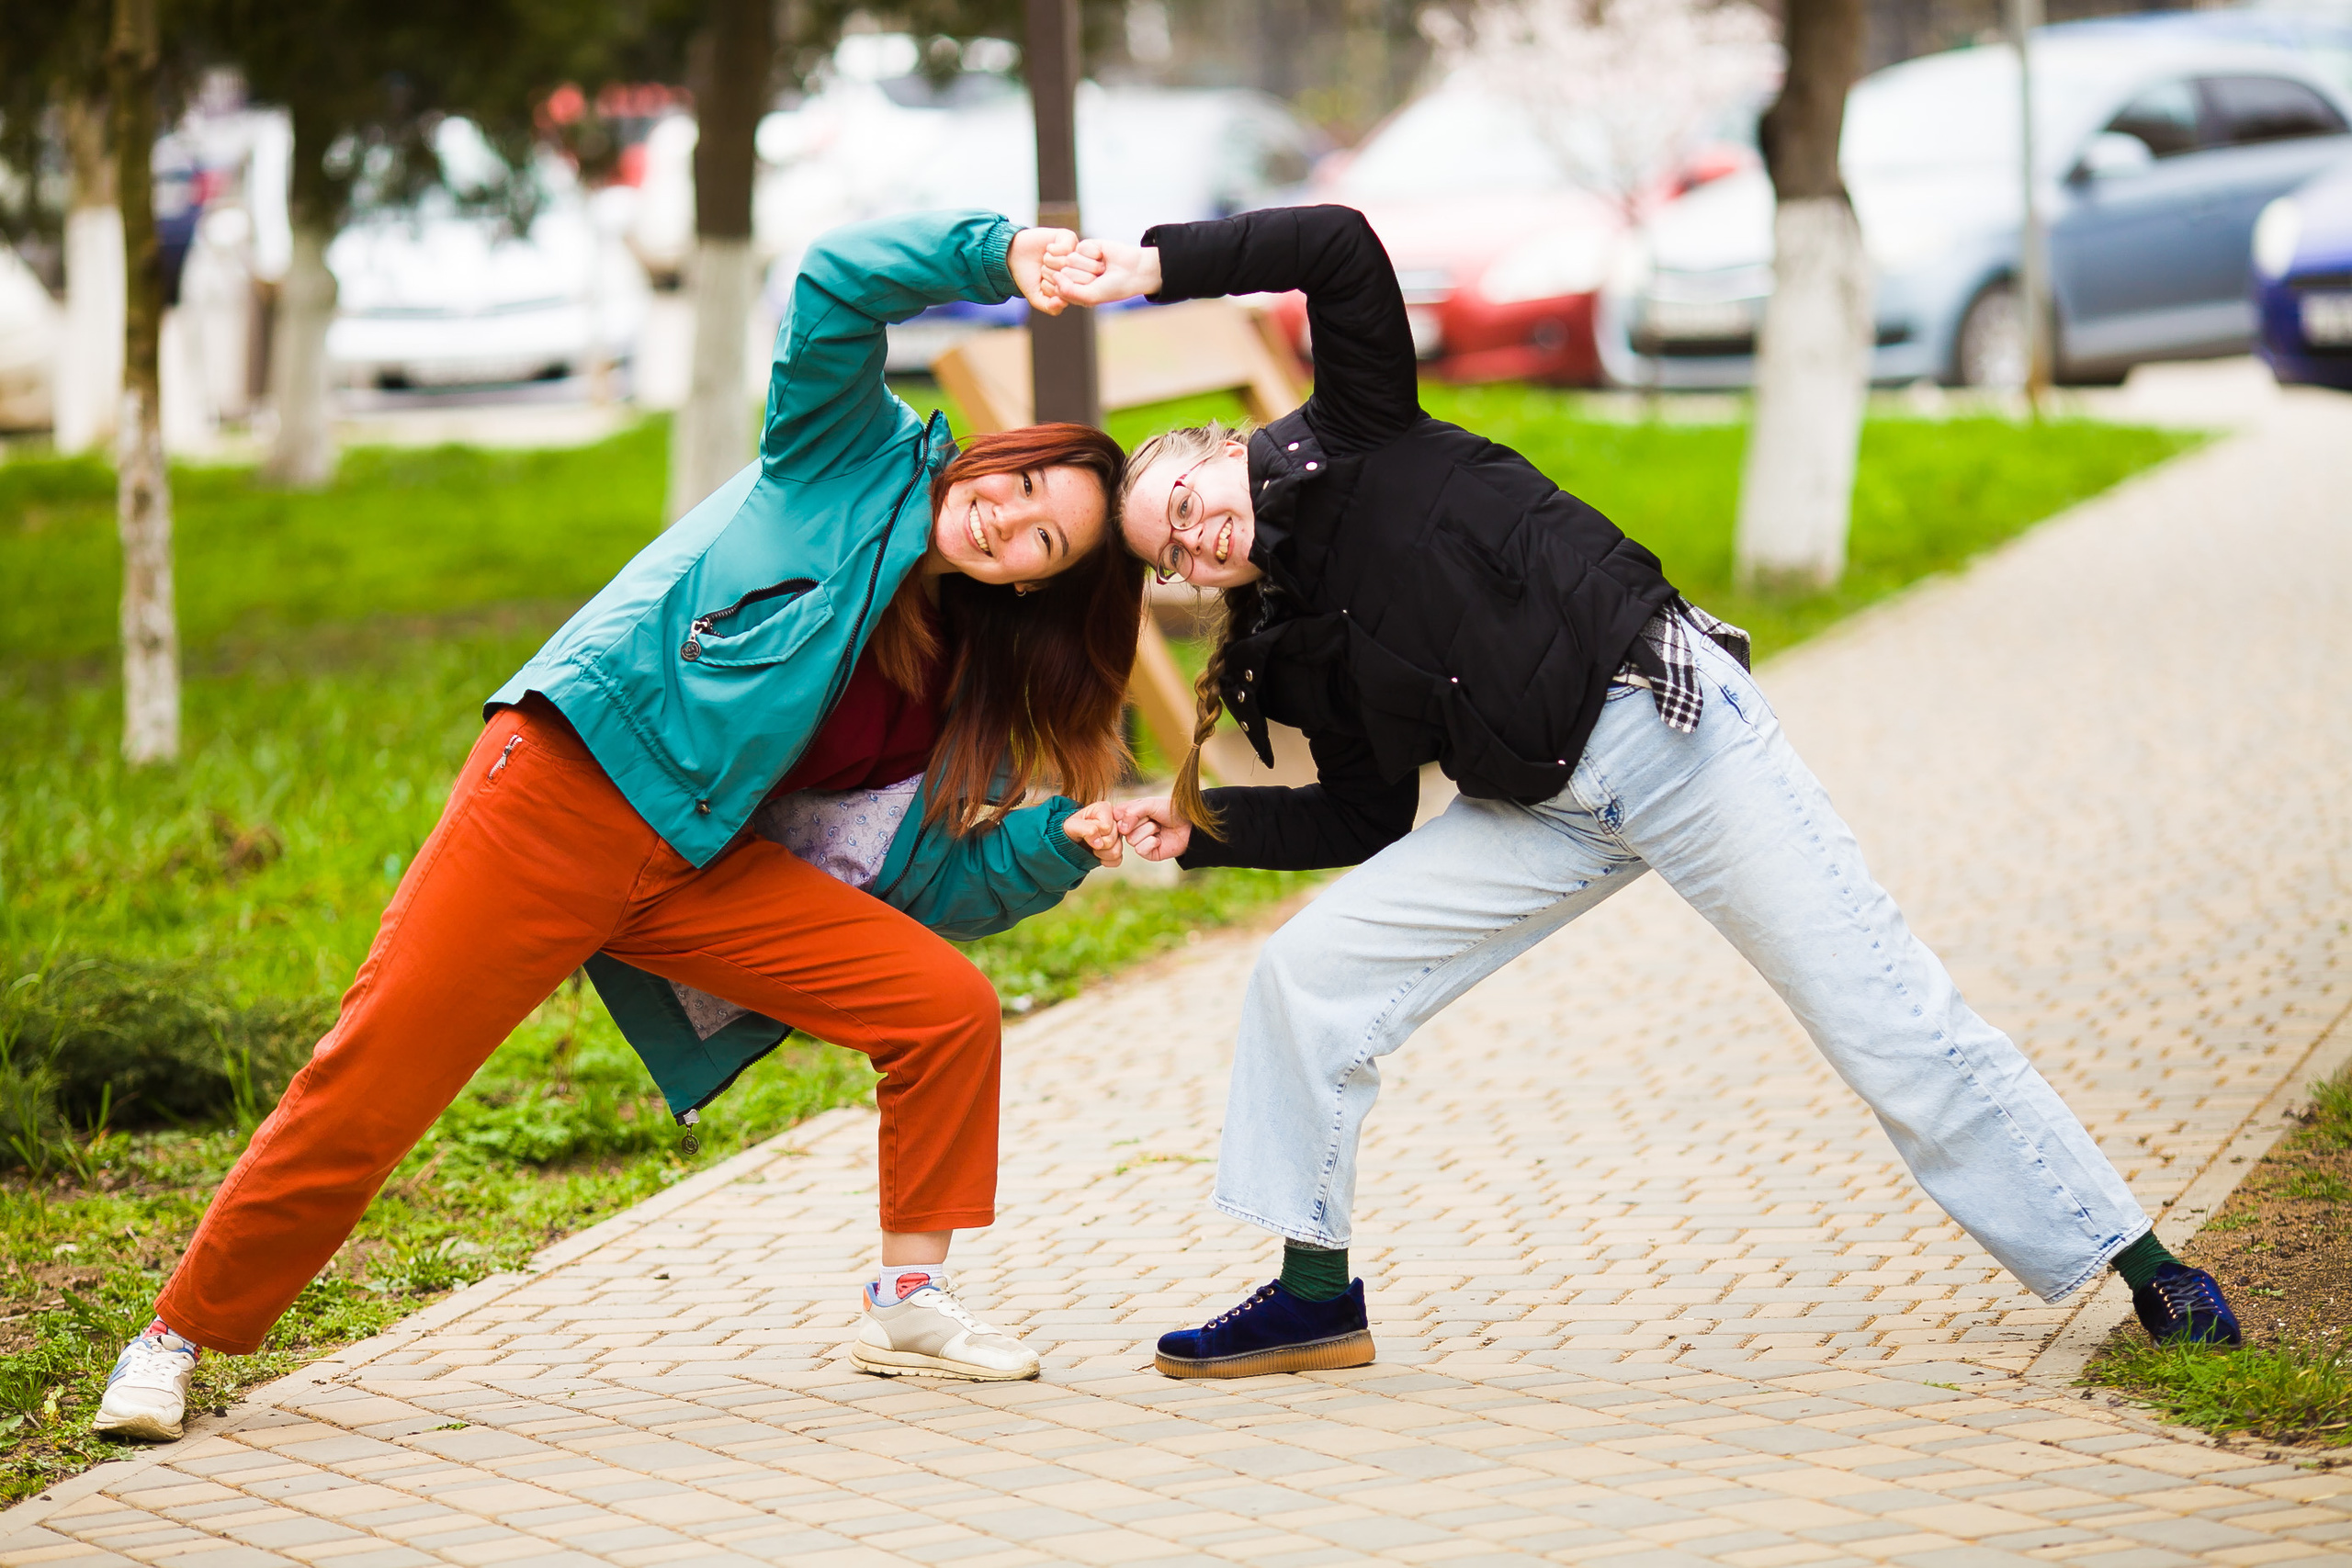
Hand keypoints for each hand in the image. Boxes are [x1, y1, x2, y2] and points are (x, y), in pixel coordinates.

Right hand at [1008, 227, 1076, 316]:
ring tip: (1045, 260)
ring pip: (1068, 262)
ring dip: (1050, 262)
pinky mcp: (1069, 237)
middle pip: (1071, 278)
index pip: (1072, 292)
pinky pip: (1067, 248)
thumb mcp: (1037, 298)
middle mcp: (1079, 269)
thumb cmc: (1028, 277)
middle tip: (1044, 270)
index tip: (1044, 284)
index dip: (1054, 289)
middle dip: (1052, 276)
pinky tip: (1048, 249)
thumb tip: (1064, 302)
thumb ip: (1051, 307)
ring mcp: (1075, 252)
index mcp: (1075, 285)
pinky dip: (1052, 250)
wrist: (1014, 255)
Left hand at [1044, 238, 1161, 307]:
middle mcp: (1074, 275)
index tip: (1093, 289)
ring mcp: (1079, 260)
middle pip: (1065, 273)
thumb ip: (1068, 291)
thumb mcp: (1090, 296)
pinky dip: (1094, 253)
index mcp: (1073, 291)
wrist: (1134, 271)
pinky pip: (1080, 247)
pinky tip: (1103, 256)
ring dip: (1091, 265)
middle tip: (1100, 278)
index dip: (1076, 288)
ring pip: (1071, 259)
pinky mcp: (1085, 246)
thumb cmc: (1113, 288)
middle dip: (1085, 276)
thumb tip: (1055, 275)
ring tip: (1102, 268)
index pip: (1059, 288)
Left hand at [1061, 800, 1122, 866]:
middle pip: (1113, 839)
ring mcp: (1116, 836)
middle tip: (1088, 840)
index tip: (1086, 831)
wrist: (1066, 842)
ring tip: (1092, 847)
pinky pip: (1117, 859)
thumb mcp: (1071, 825)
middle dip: (1098, 843)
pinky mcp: (1116, 849)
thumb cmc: (1069, 830)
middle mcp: (1113, 821)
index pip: (1107, 826)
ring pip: (1117, 850)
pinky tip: (1097, 854)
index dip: (1096, 832)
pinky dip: (1105, 860)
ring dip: (1101, 853)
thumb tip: (1099, 842)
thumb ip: (1086, 829)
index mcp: (1105, 809)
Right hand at [1113, 797, 1190, 862]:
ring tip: (1159, 828)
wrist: (1189, 824)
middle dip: (1142, 821)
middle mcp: (1130, 827)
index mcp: (1129, 813)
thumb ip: (1132, 812)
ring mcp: (1138, 840)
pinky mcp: (1146, 853)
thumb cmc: (1170, 810)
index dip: (1125, 814)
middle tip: (1154, 818)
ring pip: (1131, 839)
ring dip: (1149, 831)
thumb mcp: (1150, 803)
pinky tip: (1159, 840)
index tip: (1141, 810)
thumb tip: (1121, 829)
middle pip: (1122, 828)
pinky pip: (1140, 849)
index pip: (1114, 815)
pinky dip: (1152, 843)